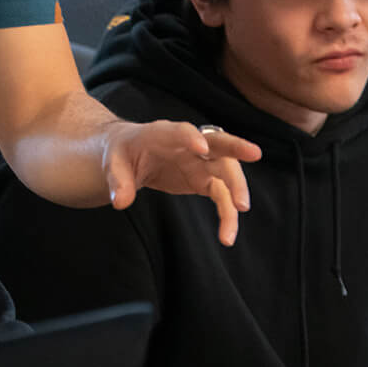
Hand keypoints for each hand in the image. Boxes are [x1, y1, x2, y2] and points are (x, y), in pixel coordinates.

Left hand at [103, 121, 262, 245]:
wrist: (131, 154)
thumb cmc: (122, 153)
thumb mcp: (112, 163)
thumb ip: (118, 181)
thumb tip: (120, 202)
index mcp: (162, 134)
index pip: (180, 131)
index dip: (190, 137)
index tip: (201, 147)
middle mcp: (189, 144)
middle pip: (218, 141)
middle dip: (236, 145)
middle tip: (255, 153)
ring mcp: (201, 162)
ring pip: (227, 170)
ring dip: (237, 188)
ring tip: (241, 210)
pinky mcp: (204, 180)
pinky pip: (222, 196)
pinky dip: (227, 214)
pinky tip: (227, 235)